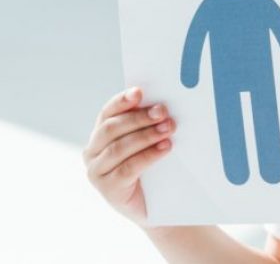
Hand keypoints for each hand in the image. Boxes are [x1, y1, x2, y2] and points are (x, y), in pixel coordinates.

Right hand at [82, 87, 177, 225]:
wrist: (158, 206)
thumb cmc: (155, 169)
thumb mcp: (150, 143)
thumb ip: (149, 124)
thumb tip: (164, 104)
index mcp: (101, 135)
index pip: (108, 112)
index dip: (122, 101)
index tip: (139, 92)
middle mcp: (92, 151)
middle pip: (112, 128)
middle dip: (139, 118)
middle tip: (163, 112)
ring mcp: (97, 171)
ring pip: (119, 147)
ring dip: (146, 135)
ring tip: (168, 129)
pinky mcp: (108, 189)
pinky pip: (127, 168)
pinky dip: (148, 156)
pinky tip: (165, 148)